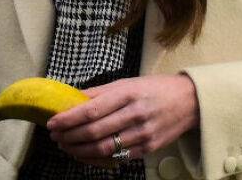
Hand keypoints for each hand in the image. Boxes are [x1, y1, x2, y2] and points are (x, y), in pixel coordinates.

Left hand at [46, 74, 198, 165]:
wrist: (189, 102)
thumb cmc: (153, 88)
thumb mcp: (126, 83)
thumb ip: (98, 93)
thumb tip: (71, 98)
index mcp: (127, 94)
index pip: (90, 110)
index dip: (68, 119)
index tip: (52, 123)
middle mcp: (134, 114)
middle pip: (94, 131)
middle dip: (69, 136)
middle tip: (55, 137)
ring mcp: (143, 134)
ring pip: (104, 148)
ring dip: (79, 150)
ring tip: (66, 146)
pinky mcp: (148, 148)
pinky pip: (117, 158)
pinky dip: (96, 159)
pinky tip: (84, 154)